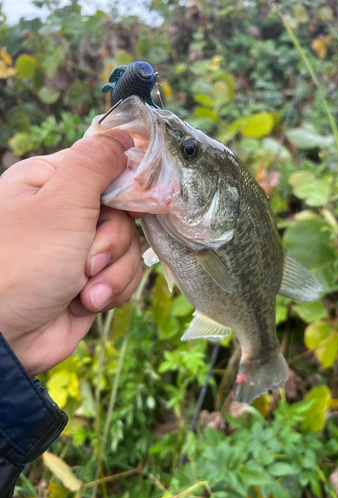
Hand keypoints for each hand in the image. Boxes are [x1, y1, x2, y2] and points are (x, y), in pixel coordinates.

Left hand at [0, 132, 142, 375]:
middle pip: (123, 213)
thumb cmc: (22, 262)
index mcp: (52, 183)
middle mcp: (67, 213)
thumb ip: (94, 164)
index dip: (128, 185)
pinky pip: (124, 275)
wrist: (5, 338)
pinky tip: (87, 302)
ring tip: (84, 289)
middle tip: (87, 260)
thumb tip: (121, 137)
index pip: (106, 168)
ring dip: (112, 272)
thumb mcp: (60, 203)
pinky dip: (111, 290)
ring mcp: (81, 249)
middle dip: (112, 242)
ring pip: (129, 247)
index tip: (140, 204)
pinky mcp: (92, 280)